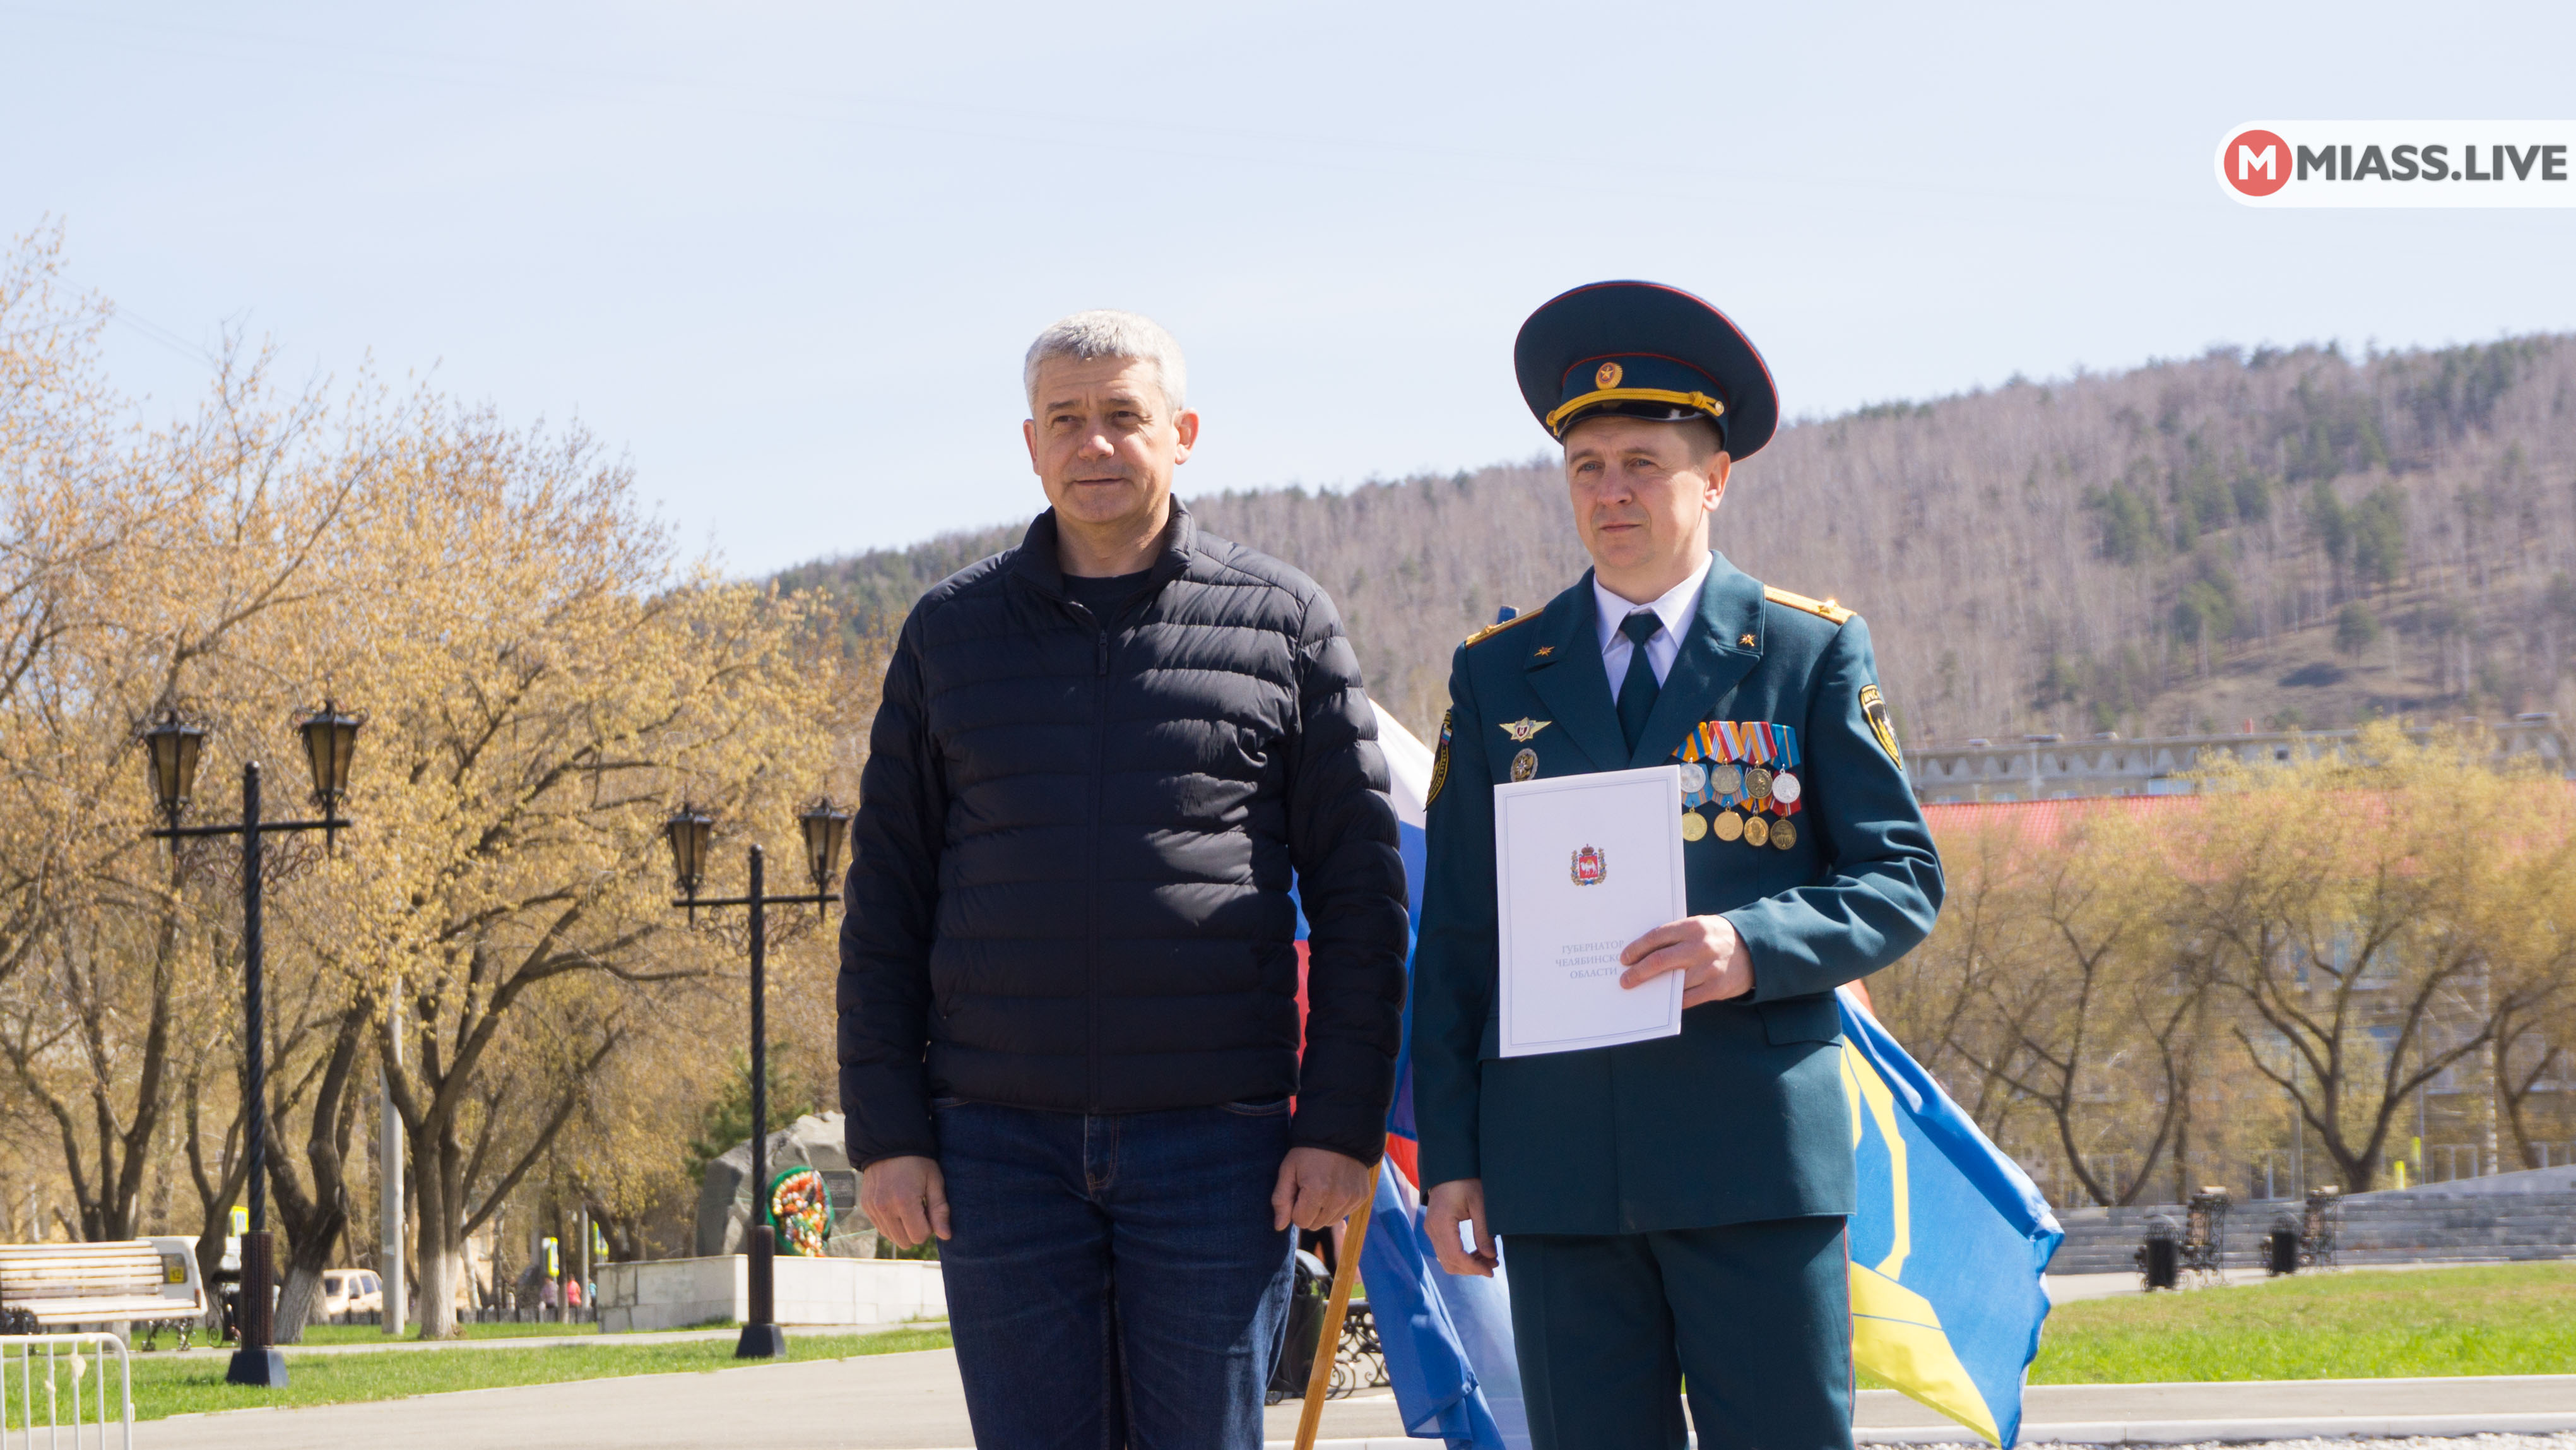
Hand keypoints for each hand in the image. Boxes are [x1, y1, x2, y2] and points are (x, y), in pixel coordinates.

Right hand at [859, 1155, 949, 1248]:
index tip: (929, 1209)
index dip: (929, 1226)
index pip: (920, 1236)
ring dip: (903, 1229)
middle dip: (916, 1231)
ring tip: (908, 1206)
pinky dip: (891, 1223)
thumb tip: (946, 1236)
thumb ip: (940, 1210)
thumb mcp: (934, 1180)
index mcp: (904, 1201)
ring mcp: (873, 1208)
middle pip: (905, 1242)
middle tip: (920, 1209)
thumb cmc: (918, 1161)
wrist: (889, 1143)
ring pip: (892, 1238)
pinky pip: (881, 1228)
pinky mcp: (866, 1207)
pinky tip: (896, 1205)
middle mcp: (885, 1208)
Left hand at [1272, 1146, 1370, 1231]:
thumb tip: (1279, 1227)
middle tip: (1310, 1188)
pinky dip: (1338, 1205)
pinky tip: (1335, 1186)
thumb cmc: (1308, 1152)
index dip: (1296, 1208)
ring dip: (1323, 1211)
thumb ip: (1281, 1199)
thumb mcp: (1288, 1170)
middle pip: (1315, 1225)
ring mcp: (1352, 1198)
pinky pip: (1344, 1213)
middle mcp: (1338, 1199)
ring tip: (1323, 1187)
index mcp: (1317, 1192)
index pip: (1301, 1222)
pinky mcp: (1362, 1196)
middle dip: (1309, 1211)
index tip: (1299, 1191)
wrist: (1340, 1134)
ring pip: (1330, 1222)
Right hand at [1426, 1179, 1495, 1276]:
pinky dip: (1460, 1258)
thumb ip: (1484, 1231)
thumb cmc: (1465, 1181)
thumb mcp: (1480, 1203)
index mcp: (1441, 1222)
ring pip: (1446, 1260)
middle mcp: (1432, 1229)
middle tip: (1494, 1265)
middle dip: (1472, 1269)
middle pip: (1449, 1262)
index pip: (1456, 1255)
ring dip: (1467, 1265)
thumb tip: (1491, 1257)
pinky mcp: (1434, 1230)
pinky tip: (1477, 1254)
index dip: (1474, 1267)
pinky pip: (1445, 1252)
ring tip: (1488, 1260)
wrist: (1449, 1169)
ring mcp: (1431, 1230)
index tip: (1491, 1271)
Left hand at [1619, 914, 1752, 1006]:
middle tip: (1625, 980)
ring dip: (1653, 989)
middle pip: (1660, 960)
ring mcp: (1709, 968)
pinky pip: (1687, 998)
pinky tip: (1663, 1000)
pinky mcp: (1716, 988)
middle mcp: (1700, 947)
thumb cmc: (1718, 937)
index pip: (1657, 937)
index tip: (1624, 958)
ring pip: (1672, 982)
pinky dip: (1672, 1001)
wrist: (1755, 949)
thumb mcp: (1699, 927)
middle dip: (1638, 972)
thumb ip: (1676, 937)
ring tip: (1642, 991)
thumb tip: (1644, 953)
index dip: (1637, 948)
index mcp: (1693, 927)